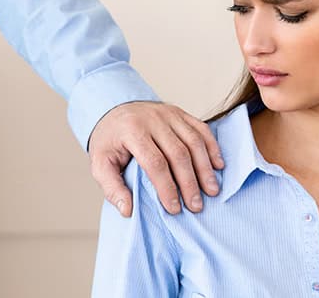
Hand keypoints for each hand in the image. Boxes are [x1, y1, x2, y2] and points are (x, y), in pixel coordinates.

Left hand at [88, 101, 223, 216]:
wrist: (114, 108)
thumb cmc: (110, 141)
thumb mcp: (99, 163)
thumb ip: (112, 188)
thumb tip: (128, 210)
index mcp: (132, 131)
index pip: (155, 162)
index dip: (166, 187)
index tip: (174, 208)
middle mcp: (153, 119)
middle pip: (178, 153)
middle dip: (189, 182)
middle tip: (196, 205)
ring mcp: (169, 114)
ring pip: (194, 141)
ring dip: (205, 168)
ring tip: (211, 190)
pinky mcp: (180, 113)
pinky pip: (201, 129)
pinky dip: (212, 147)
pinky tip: (218, 165)